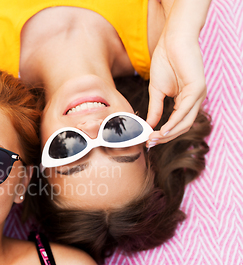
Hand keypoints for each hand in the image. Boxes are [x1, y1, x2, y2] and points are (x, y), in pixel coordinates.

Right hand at [146, 23, 206, 147]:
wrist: (172, 40)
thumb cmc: (165, 60)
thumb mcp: (156, 90)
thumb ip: (155, 108)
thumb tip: (149, 125)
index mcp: (186, 100)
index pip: (177, 124)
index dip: (163, 134)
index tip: (148, 140)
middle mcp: (195, 99)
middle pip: (183, 127)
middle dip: (166, 138)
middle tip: (150, 143)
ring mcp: (199, 95)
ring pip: (186, 122)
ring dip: (169, 134)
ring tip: (154, 139)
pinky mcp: (198, 88)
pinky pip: (185, 111)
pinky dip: (174, 122)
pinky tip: (163, 130)